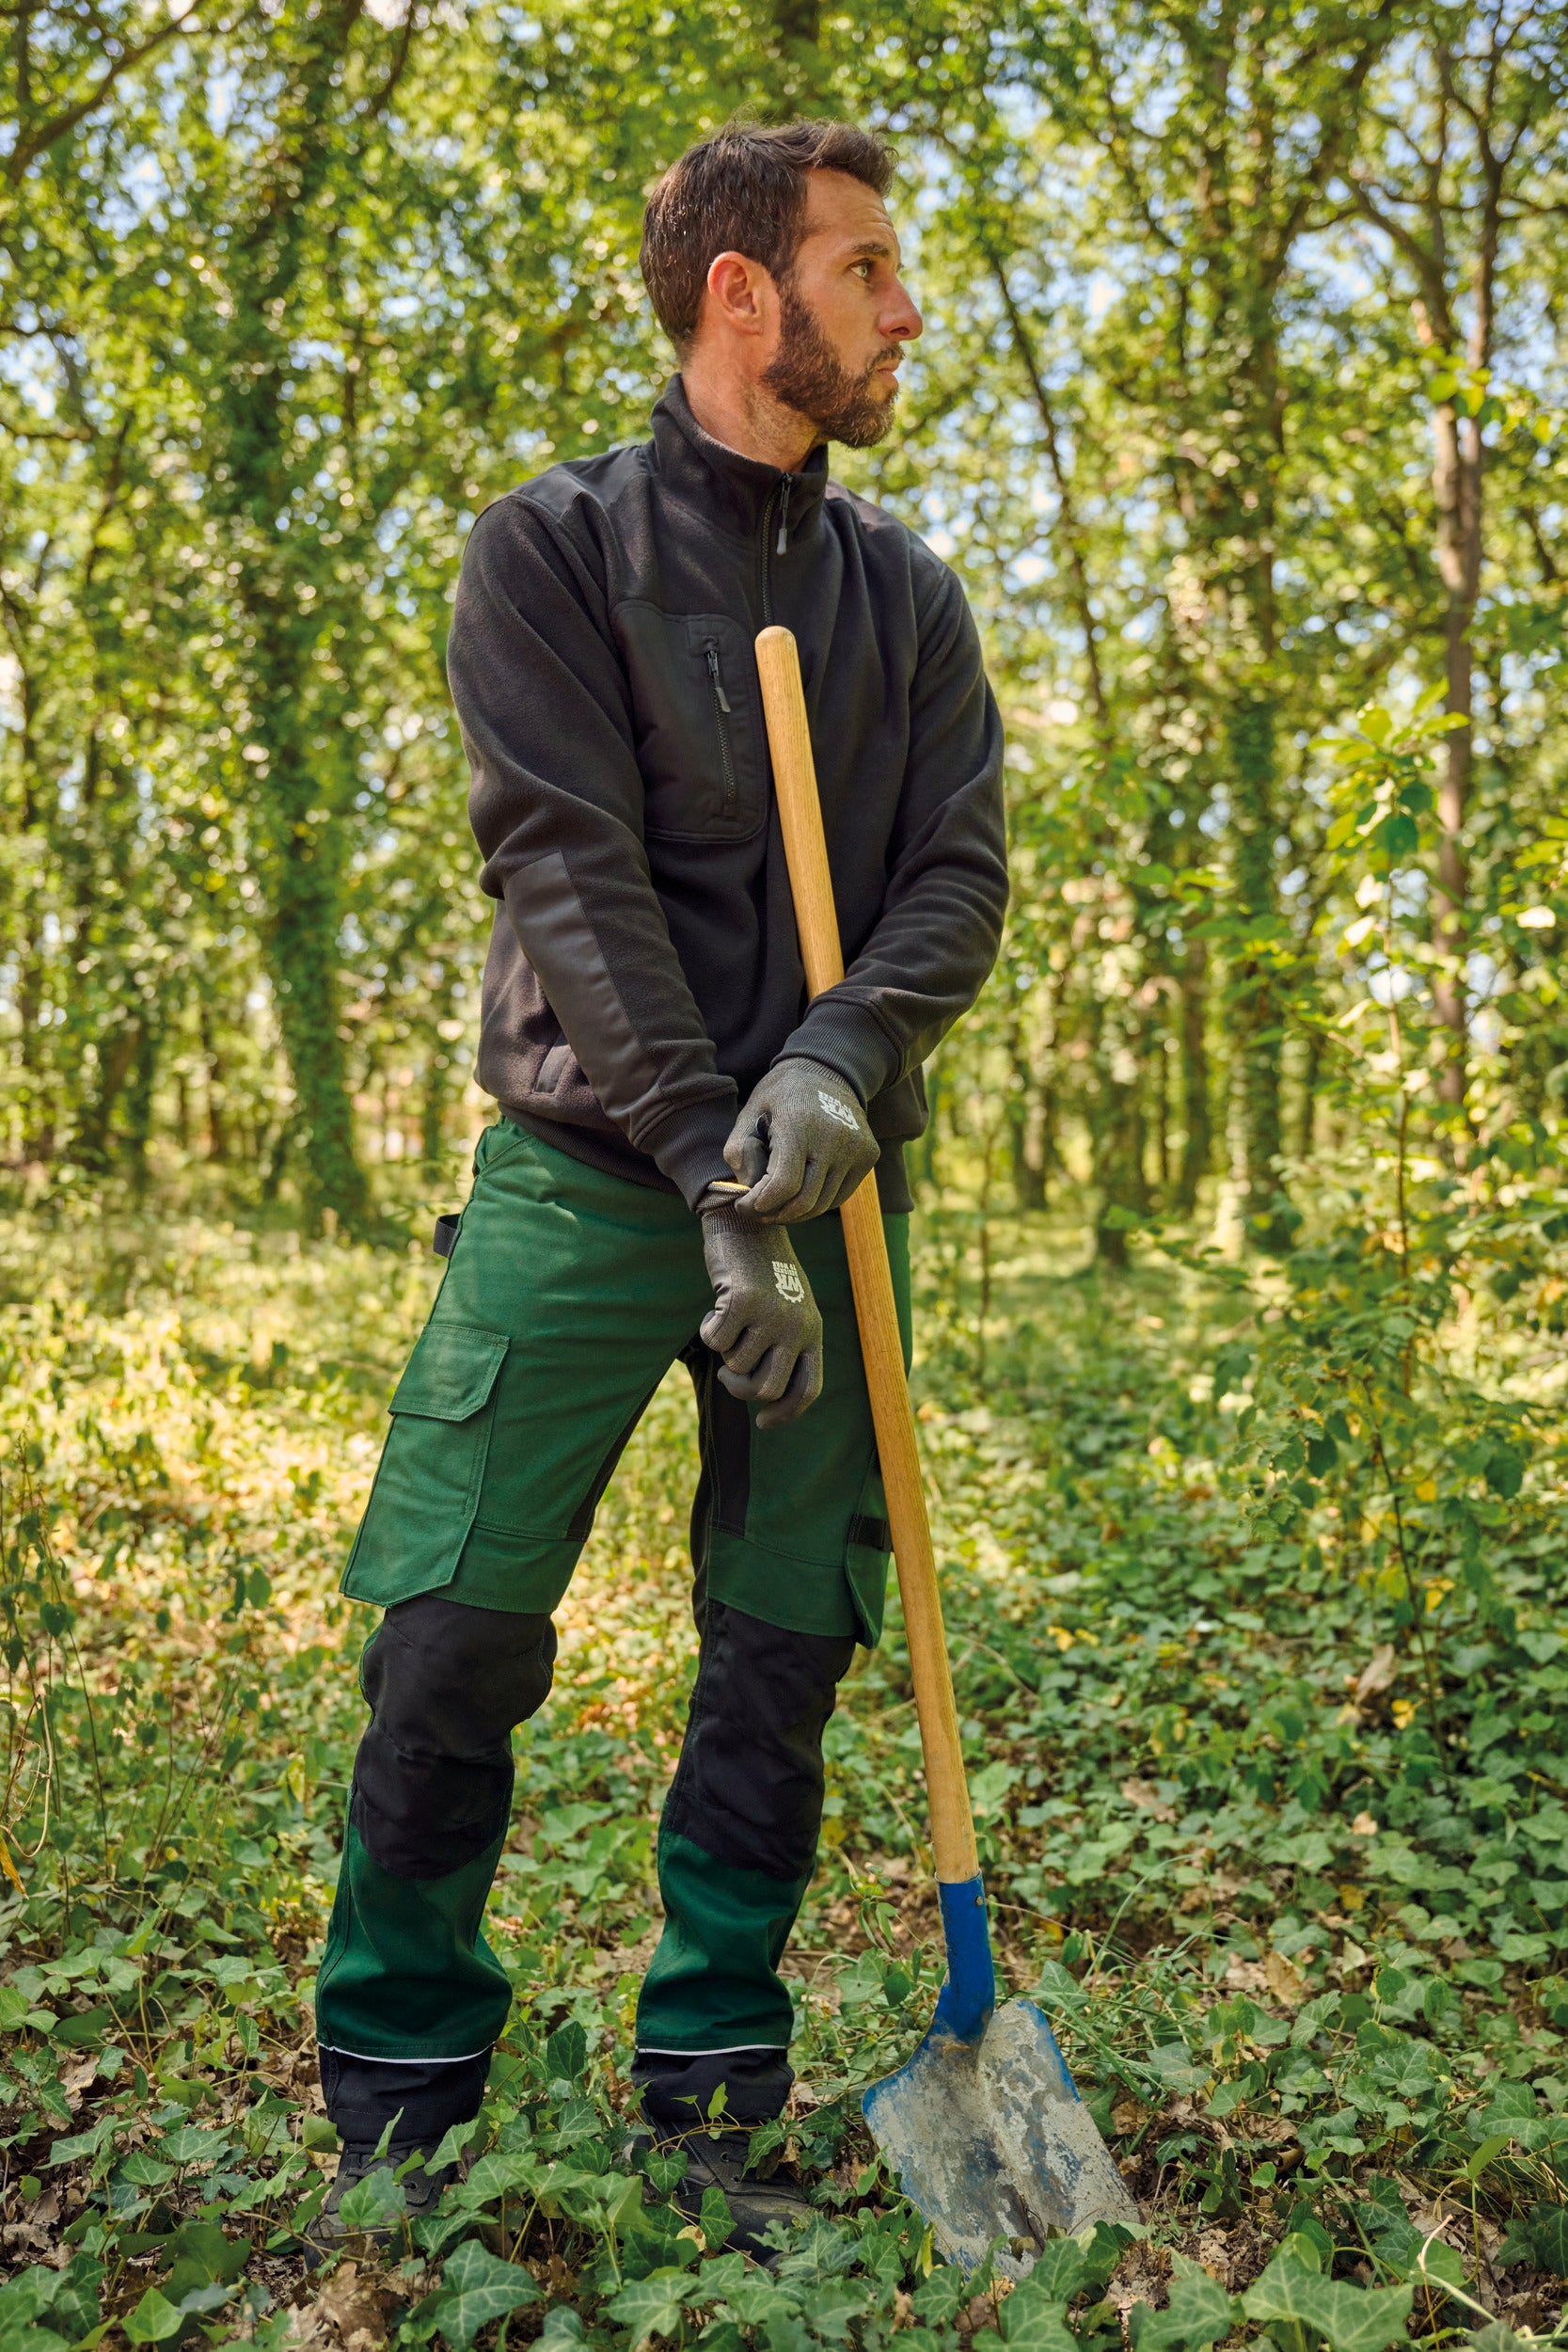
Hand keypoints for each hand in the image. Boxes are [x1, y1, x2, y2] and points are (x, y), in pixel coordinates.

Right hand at [699, 1204, 822, 1427]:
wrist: (747, 1223)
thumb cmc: (762, 1270)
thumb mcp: (786, 1307)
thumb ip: (784, 1346)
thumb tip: (763, 1398)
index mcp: (813, 1331)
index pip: (807, 1390)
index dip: (786, 1413)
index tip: (763, 1422)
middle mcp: (798, 1326)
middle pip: (766, 1389)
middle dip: (740, 1389)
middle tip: (727, 1374)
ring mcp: (772, 1315)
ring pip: (735, 1365)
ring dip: (723, 1349)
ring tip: (726, 1322)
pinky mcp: (744, 1302)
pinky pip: (715, 1341)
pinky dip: (708, 1329)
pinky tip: (713, 1309)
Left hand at [724, 1057, 878, 1221]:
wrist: (828, 1071)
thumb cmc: (781, 1095)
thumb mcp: (749, 1113)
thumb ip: (740, 1152)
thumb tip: (750, 1191)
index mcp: (799, 1126)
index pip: (784, 1185)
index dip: (760, 1205)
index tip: (743, 1207)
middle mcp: (833, 1138)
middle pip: (805, 1201)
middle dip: (775, 1214)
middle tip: (758, 1214)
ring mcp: (856, 1148)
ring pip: (824, 1204)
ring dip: (796, 1213)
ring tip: (776, 1208)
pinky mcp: (869, 1155)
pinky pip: (840, 1195)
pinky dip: (818, 1203)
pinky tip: (800, 1195)